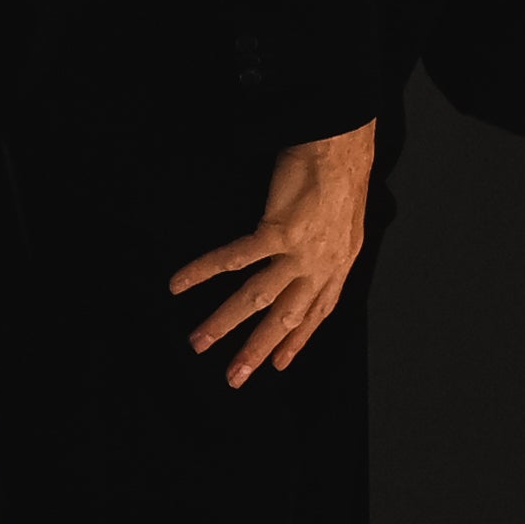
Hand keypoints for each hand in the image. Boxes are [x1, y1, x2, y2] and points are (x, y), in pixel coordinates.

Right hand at [177, 120, 375, 386]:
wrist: (341, 145)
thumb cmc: (340, 175)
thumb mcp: (345, 222)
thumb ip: (326, 249)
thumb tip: (307, 260)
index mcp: (339, 263)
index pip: (317, 312)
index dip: (297, 340)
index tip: (278, 364)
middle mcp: (322, 264)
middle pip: (286, 317)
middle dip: (258, 349)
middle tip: (234, 378)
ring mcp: (301, 251)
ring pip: (257, 297)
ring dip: (225, 322)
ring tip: (198, 342)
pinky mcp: (280, 231)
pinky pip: (235, 259)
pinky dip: (204, 271)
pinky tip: (179, 283)